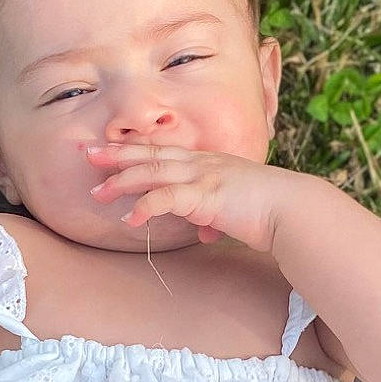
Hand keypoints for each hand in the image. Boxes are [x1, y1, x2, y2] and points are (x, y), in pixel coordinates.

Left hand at [85, 144, 303, 254]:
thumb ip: (214, 217)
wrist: (294, 211)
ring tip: (97, 193)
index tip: (107, 149)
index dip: (133, 150)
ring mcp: (204, 177)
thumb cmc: (269, 212)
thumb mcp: (234, 210)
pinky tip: (128, 220)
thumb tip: (206, 232)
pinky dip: (144, 207)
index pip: (163, 152)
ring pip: (153, 172)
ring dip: (122, 181)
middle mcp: (203, 164)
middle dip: (116, 154)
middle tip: (85, 153)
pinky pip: (167, 199)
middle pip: (151, 154)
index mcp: (208, 164)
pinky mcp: (207, 197)